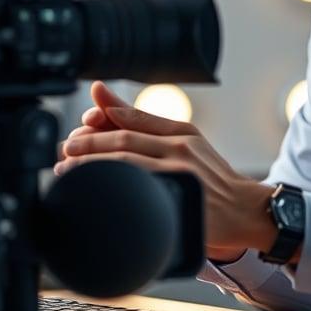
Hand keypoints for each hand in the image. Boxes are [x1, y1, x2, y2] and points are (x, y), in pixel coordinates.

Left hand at [57, 81, 275, 261]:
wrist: (246, 210)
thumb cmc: (212, 177)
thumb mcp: (185, 140)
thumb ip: (145, 121)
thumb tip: (102, 100)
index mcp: (181, 131)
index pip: (130, 119)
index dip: (98, 123)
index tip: (75, 130)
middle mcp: (182, 148)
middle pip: (124, 141)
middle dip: (88, 145)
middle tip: (65, 152)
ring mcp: (182, 174)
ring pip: (128, 164)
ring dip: (93, 166)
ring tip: (69, 171)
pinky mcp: (182, 199)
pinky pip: (140, 190)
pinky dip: (115, 189)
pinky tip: (98, 193)